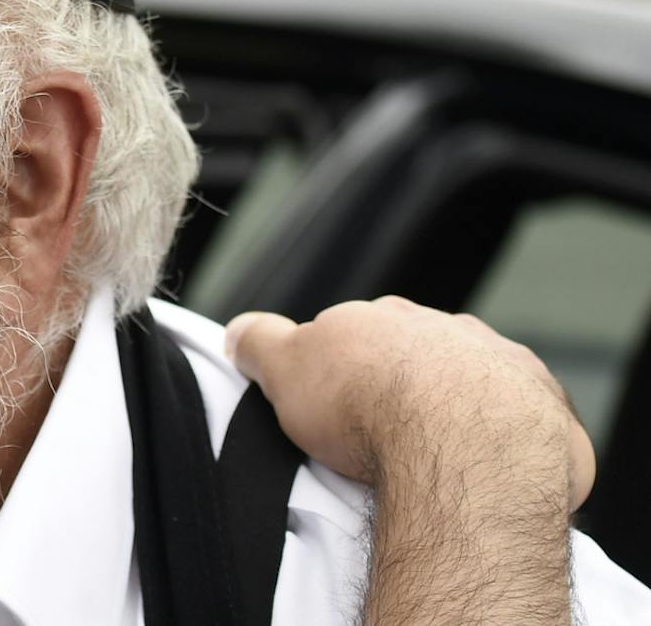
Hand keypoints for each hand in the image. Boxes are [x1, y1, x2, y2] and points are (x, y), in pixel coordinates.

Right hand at [225, 296, 593, 509]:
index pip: (360, 335)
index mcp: (386, 318)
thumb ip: (260, 342)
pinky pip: (525, 425)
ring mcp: (505, 367)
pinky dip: (504, 445)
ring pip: (476, 386)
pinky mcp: (547, 410)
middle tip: (380, 436)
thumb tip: (241, 331)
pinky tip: (482, 471)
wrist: (461, 445)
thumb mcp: (285, 368)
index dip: (343, 370)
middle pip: (420, 357)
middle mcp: (450, 331)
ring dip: (458, 413)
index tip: (334, 404)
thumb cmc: (372, 408)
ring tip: (432, 460)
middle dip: (403, 388)